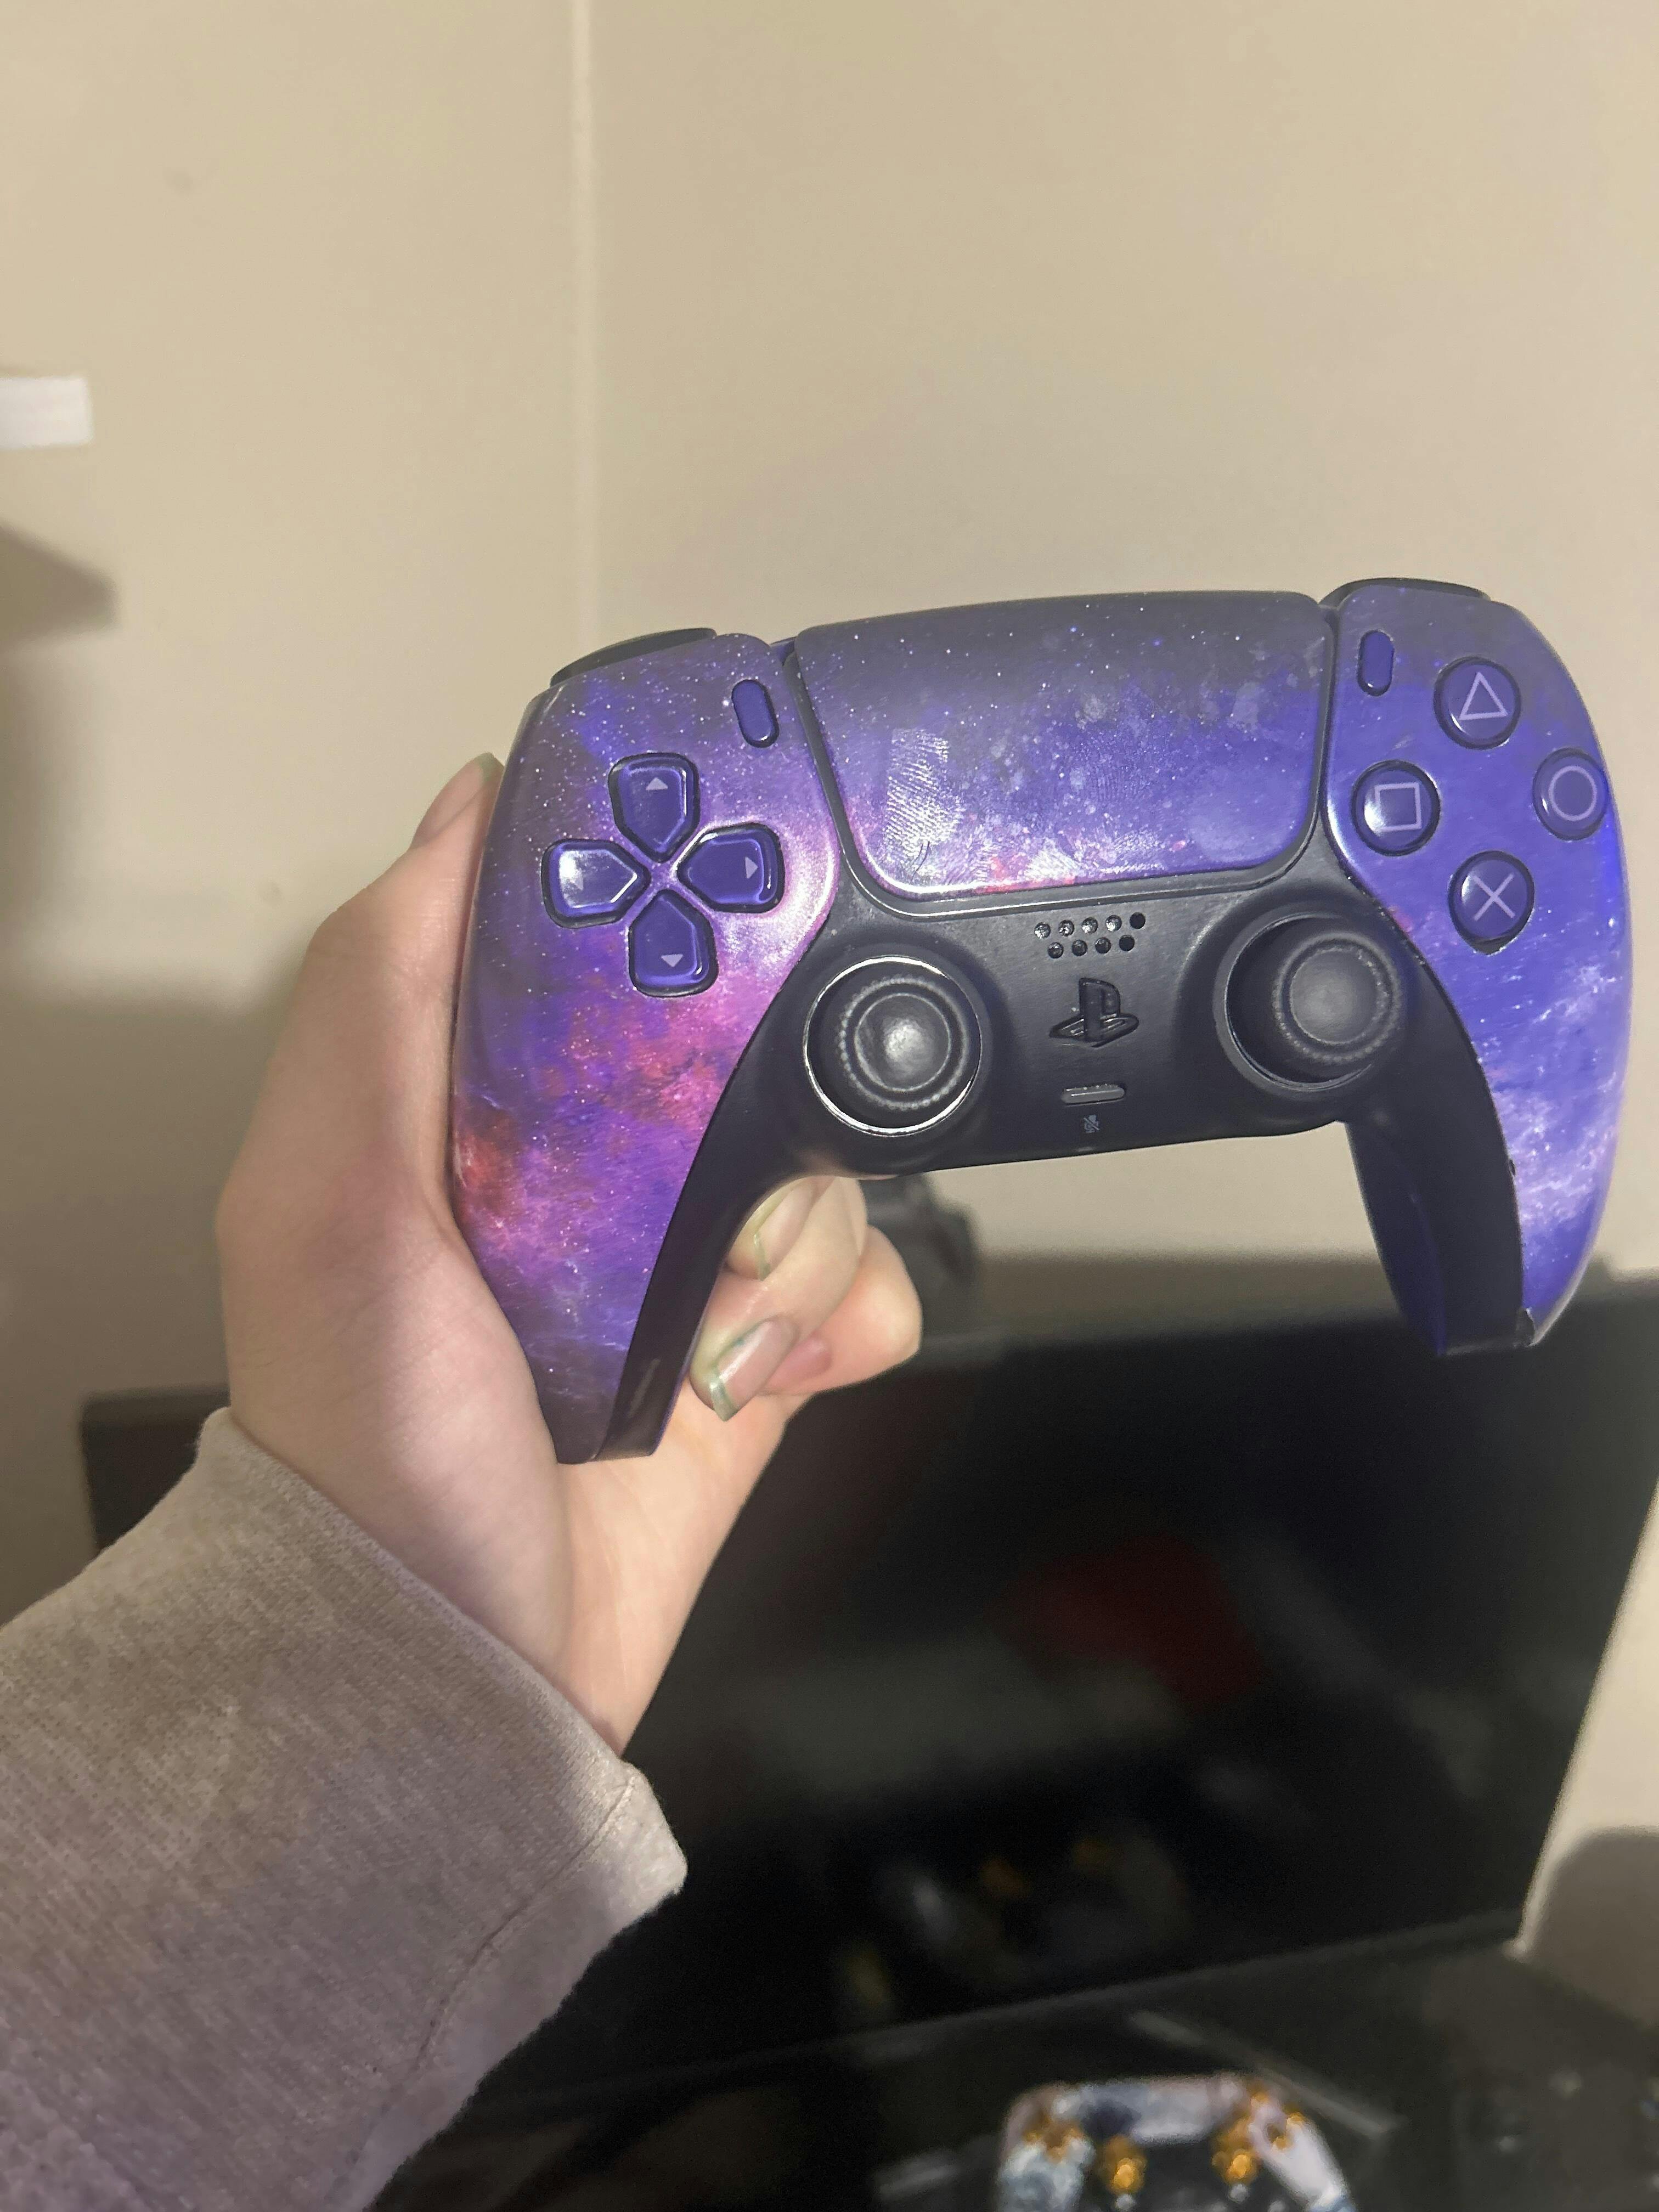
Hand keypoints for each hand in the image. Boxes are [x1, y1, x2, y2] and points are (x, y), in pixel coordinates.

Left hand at [217, 756, 920, 1746]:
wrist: (466, 1666)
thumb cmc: (373, 1436)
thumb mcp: (328, 1196)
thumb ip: (375, 996)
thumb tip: (467, 808)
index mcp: (478, 1114)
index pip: (594, 956)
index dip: (667, 908)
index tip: (737, 888)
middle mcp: (588, 1179)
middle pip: (744, 1049)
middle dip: (766, 1097)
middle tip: (727, 1175)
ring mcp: (681, 1271)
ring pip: (822, 1165)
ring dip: (796, 1243)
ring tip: (726, 1329)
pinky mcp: (757, 1360)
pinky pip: (864, 1285)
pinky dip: (851, 1318)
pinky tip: (787, 1368)